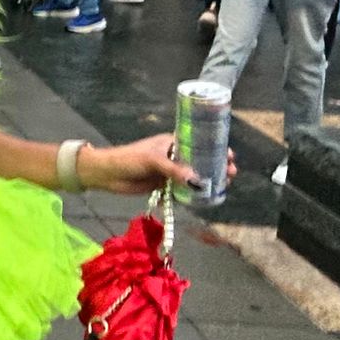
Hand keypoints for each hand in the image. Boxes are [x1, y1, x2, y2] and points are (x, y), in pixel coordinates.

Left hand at [79, 134, 236, 195]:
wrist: (108, 175)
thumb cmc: (128, 159)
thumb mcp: (152, 160)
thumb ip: (173, 170)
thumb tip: (196, 181)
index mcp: (172, 142)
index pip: (199, 142)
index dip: (215, 148)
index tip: (229, 155)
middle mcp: (174, 155)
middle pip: (201, 160)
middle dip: (217, 166)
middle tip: (231, 173)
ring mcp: (170, 171)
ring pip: (194, 176)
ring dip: (208, 181)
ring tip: (224, 184)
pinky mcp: (164, 185)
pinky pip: (183, 190)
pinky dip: (193, 194)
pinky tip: (206, 197)